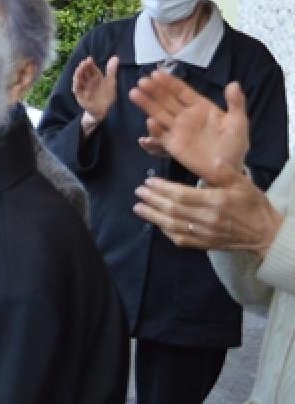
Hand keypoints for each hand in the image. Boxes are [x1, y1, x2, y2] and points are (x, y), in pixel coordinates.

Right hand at [72, 55, 119, 125]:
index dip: (89, 63)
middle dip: (83, 67)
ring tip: (80, 68)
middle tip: (85, 62)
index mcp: (95, 77)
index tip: (90, 58)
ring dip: (78, 73)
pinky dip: (76, 85)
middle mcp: (88, 82)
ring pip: (78, 79)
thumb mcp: (111, 82)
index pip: (90, 68)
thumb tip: (115, 57)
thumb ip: (111, 70)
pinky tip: (77, 80)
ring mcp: (83, 89)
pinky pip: (77, 90)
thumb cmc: (107, 96)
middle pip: (83, 72)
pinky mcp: (80, 96)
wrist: (106, 111)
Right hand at [129, 70, 249, 184]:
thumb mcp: (239, 122)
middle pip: (166, 100)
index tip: (156, 73)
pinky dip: (154, 129)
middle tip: (142, 81)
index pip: (182, 91)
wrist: (228, 169)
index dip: (170, 83)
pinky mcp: (172, 145)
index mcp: (201, 107)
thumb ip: (236, 104)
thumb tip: (234, 84)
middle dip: (154, 90)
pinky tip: (150, 122)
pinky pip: (161, 135)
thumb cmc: (234, 145)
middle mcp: (185, 115)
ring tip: (134, 93)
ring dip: (147, 104)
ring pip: (159, 113)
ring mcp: (177, 130)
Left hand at [134, 171, 284, 257]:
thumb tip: (208, 159)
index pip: (181, 195)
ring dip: (152, 216)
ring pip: (172, 225)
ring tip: (138, 207)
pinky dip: (165, 230)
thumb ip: (222, 172)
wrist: (264, 233)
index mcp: (215, 201)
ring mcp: (204, 234)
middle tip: (139, 191)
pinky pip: (180, 238)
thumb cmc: (252, 205)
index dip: (162, 188)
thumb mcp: (241, 183)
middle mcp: (207, 219)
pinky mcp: (203, 244)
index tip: (149, 181)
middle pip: (172, 209)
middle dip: (152, 200)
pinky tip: (156, 222)